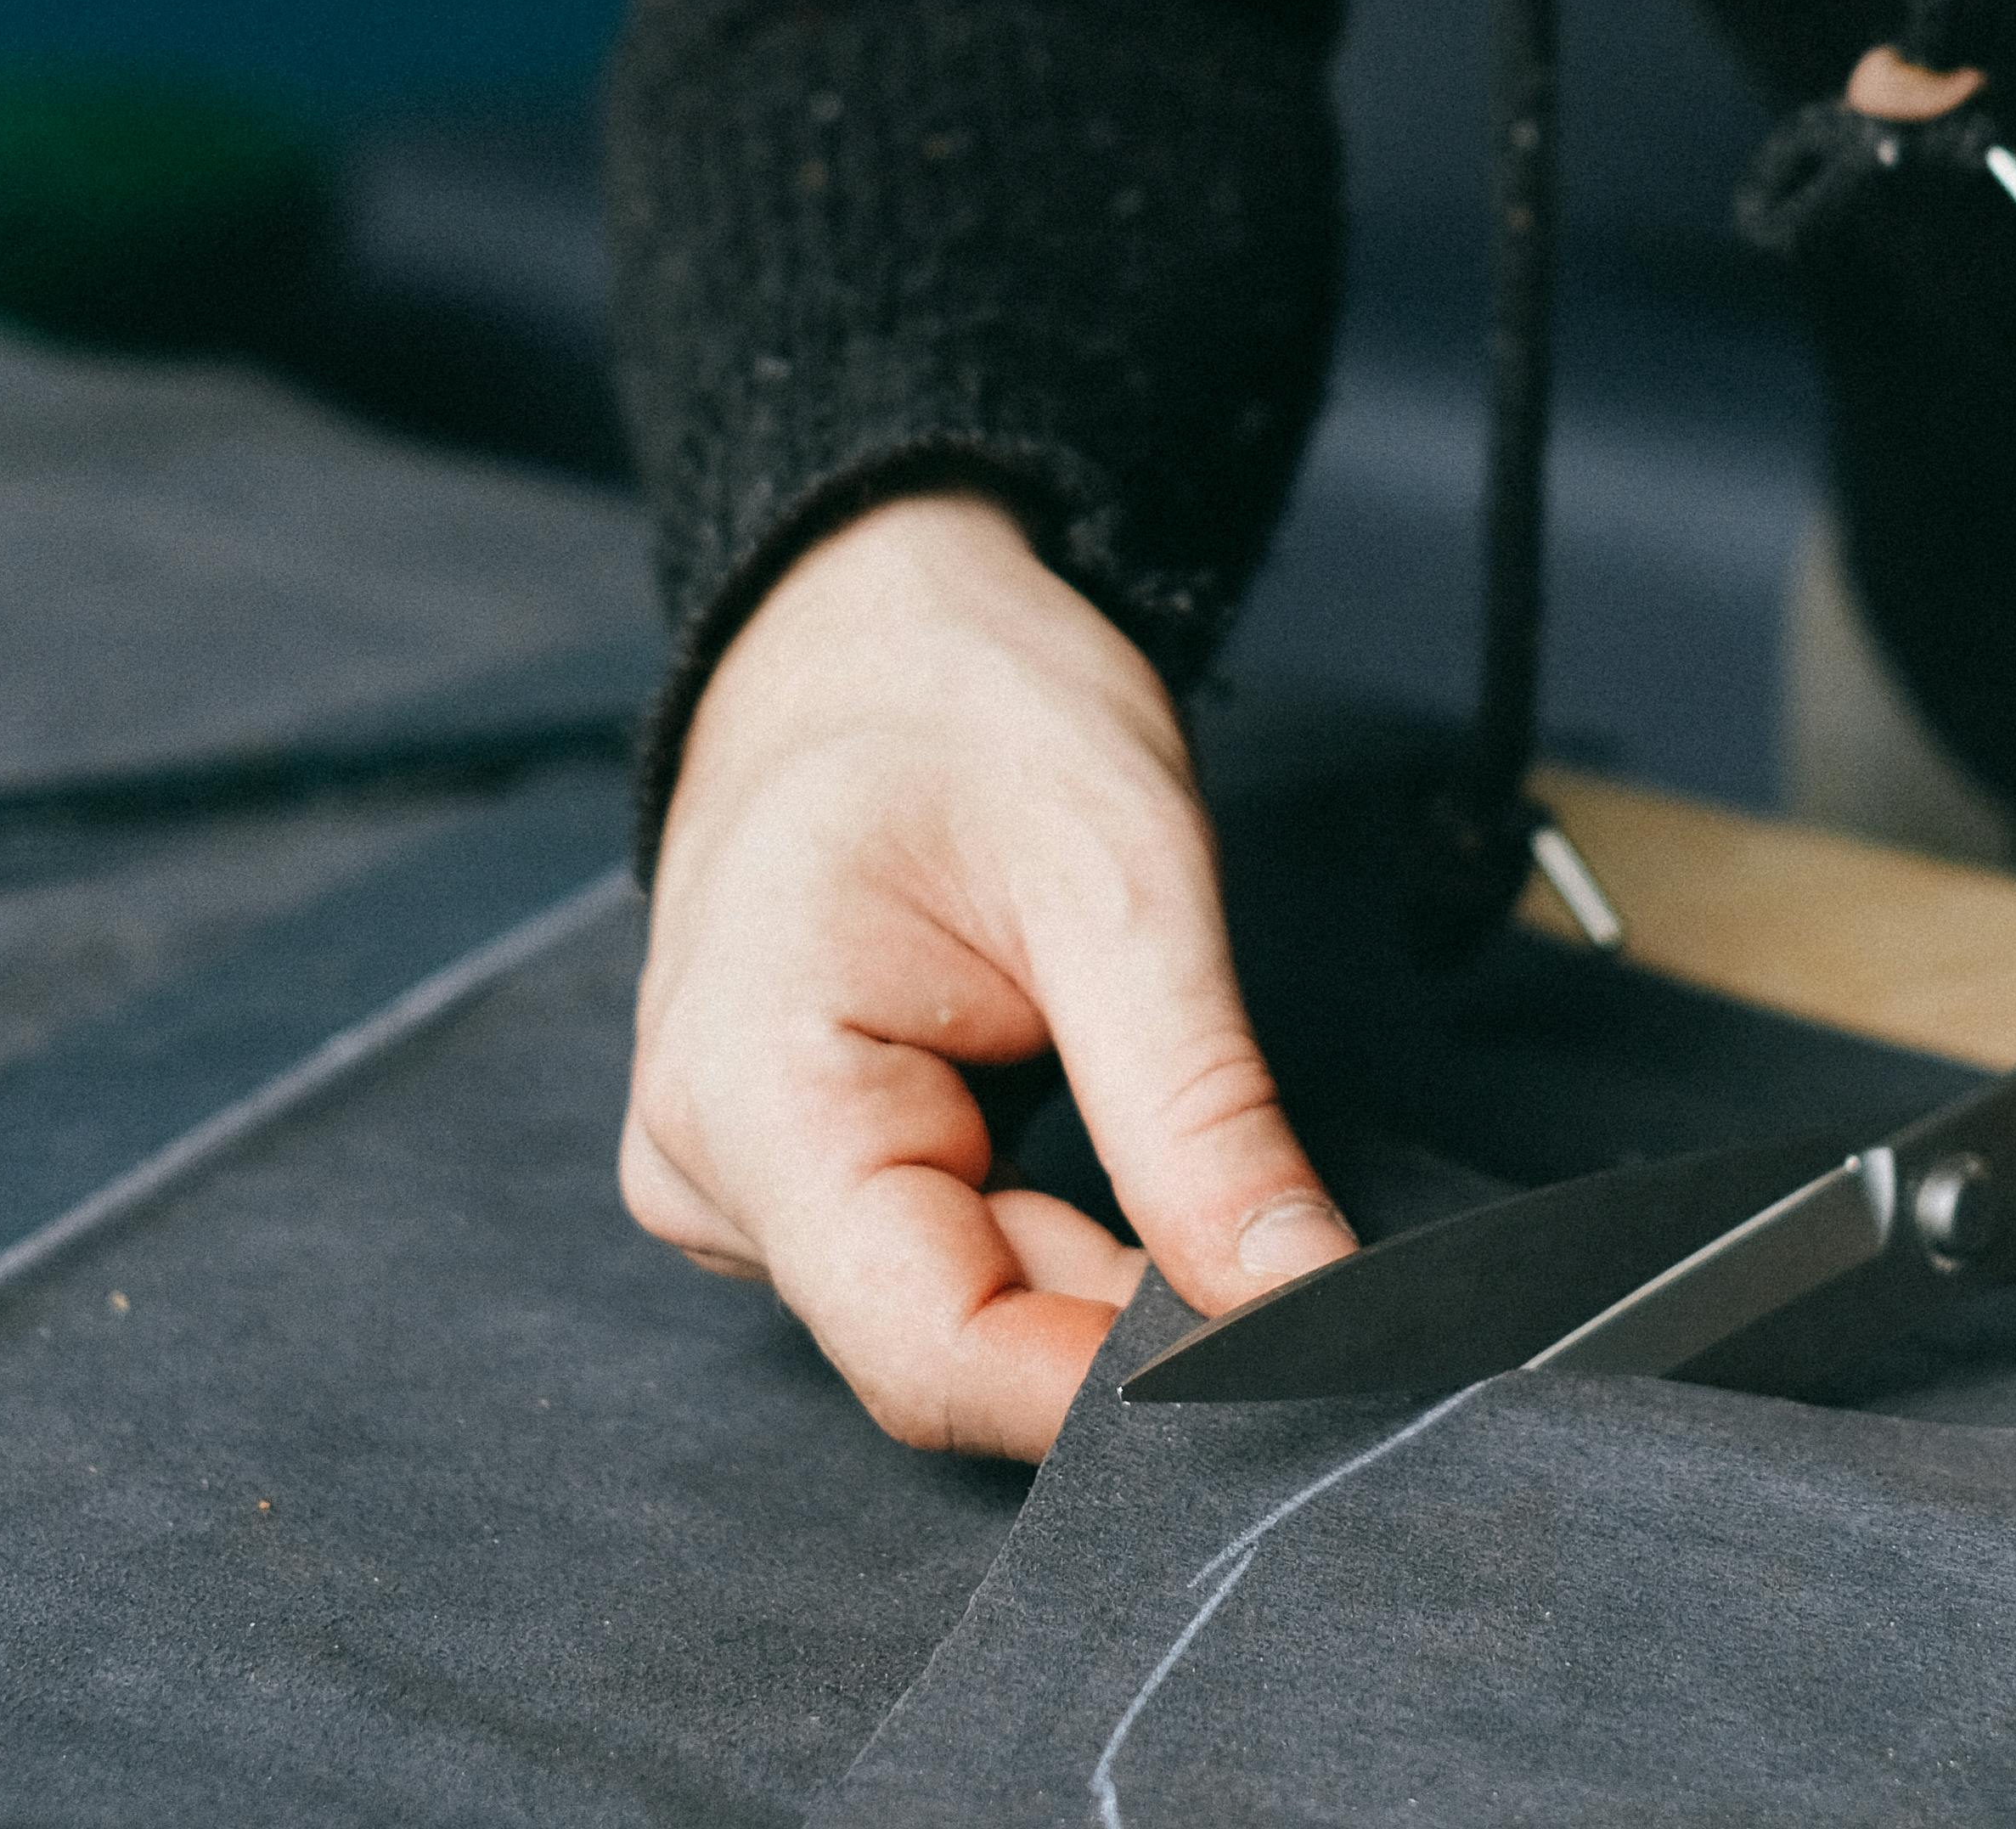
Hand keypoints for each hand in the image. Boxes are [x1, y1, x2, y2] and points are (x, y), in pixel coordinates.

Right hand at [623, 492, 1352, 1455]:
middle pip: (946, 1347)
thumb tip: (1308, 1306)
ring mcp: (737, 1179)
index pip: (932, 1352)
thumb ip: (1201, 1117)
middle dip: (1129, 1329)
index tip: (1293, 1362)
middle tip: (1297, 1261)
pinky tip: (1111, 1156)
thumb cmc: (969, 706)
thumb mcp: (1122, 885)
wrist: (874, 625)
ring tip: (1190, 1156)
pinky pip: (941, 1269)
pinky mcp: (790, 1175)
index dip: (1118, 1391)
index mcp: (749, 1090)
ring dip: (1099, 1279)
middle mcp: (707, 1165)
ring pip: (955, 1318)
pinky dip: (1056, 1243)